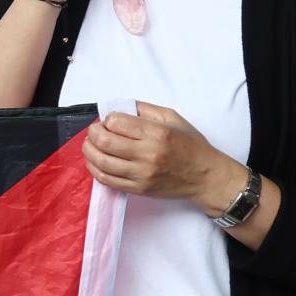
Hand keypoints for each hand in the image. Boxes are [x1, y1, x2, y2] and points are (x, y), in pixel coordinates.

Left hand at [82, 103, 247, 205]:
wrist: (206, 177)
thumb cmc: (191, 145)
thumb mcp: (173, 118)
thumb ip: (145, 109)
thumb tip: (119, 106)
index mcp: (157, 133)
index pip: (117, 123)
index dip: (108, 119)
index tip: (110, 120)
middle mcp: (148, 154)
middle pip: (105, 141)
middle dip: (93, 132)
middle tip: (95, 130)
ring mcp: (142, 174)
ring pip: (102, 162)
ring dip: (89, 150)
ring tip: (91, 144)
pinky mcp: (139, 189)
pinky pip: (107, 180)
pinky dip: (95, 169)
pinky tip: (95, 161)